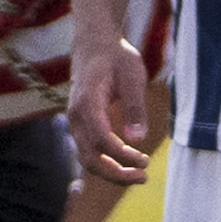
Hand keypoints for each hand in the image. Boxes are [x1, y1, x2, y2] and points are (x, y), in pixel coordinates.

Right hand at [69, 33, 156, 188]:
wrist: (94, 44)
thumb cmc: (115, 57)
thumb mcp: (132, 75)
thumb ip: (134, 107)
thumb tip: (138, 139)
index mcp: (87, 102)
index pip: (101, 139)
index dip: (122, 155)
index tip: (145, 160)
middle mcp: (76, 116)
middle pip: (90, 157)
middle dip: (116, 173)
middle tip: (144, 177)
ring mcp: (75, 122)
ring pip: (87, 159)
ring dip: (112, 172)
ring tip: (138, 176)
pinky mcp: (80, 126)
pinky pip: (89, 152)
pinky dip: (107, 163)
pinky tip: (127, 164)